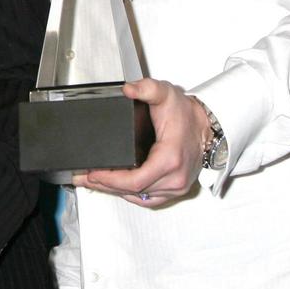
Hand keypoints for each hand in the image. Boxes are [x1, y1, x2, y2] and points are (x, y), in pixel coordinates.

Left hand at [75, 78, 208, 206]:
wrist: (205, 125)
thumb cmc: (186, 114)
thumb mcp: (166, 94)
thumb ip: (147, 88)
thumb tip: (128, 89)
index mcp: (170, 158)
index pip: (135, 180)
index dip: (110, 180)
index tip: (93, 174)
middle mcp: (174, 177)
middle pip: (133, 191)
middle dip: (105, 185)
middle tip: (83, 178)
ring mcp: (176, 186)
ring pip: (139, 196)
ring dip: (115, 191)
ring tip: (94, 182)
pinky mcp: (175, 189)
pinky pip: (149, 199)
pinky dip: (131, 195)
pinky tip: (116, 189)